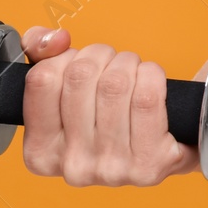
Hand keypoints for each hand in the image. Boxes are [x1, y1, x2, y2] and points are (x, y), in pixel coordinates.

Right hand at [16, 26, 198, 186]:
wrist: (166, 149)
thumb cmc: (110, 117)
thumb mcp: (65, 90)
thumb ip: (42, 53)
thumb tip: (55, 39)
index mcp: (40, 152)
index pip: (42, 79)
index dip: (66, 57)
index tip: (80, 63)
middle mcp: (72, 166)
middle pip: (81, 76)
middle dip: (102, 56)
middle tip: (112, 64)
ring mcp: (110, 169)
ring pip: (115, 83)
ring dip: (129, 64)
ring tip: (133, 73)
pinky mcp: (149, 165)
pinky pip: (147, 98)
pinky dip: (152, 76)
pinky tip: (153, 83)